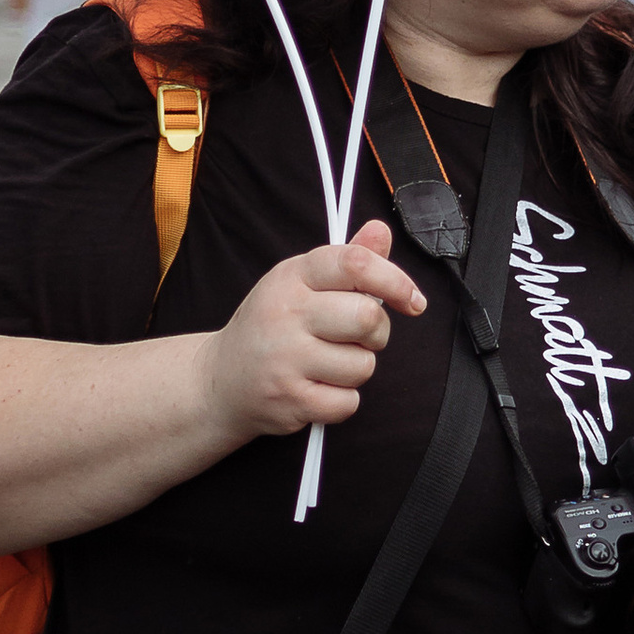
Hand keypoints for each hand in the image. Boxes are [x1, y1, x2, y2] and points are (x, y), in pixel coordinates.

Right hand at [199, 220, 426, 447]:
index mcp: (293, 276)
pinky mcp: (291, 399)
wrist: (221, 379)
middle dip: (376, 333)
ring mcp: (286, 358)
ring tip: (328, 363)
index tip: (411, 300)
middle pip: (368, 318)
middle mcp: (286, 313)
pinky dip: (342, 400)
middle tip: (357, 337)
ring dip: (356, 368)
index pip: (355, 264)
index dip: (395, 281)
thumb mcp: (299, 283)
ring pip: (363, 365)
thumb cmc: (271, 327)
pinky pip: (348, 402)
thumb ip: (346, 260)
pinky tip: (318, 387)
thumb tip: (381, 232)